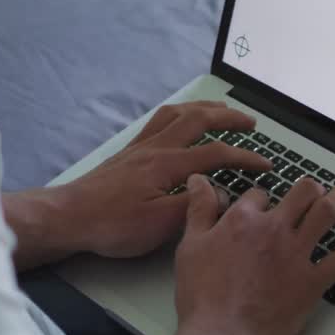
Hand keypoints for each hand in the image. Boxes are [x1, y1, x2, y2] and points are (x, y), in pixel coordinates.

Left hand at [9, 102, 272, 264]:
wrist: (68, 217)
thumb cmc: (111, 225)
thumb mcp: (157, 226)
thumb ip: (192, 207)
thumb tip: (220, 195)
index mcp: (166, 165)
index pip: (215, 153)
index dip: (245, 157)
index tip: (266, 164)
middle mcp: (155, 147)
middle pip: (198, 119)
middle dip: (228, 117)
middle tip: (251, 122)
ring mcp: (140, 147)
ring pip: (177, 114)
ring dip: (203, 109)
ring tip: (221, 111)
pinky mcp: (128, 152)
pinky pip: (159, 120)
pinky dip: (179, 114)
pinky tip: (181, 120)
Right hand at [173, 174, 334, 334]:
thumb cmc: (202, 296)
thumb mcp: (190, 246)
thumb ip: (199, 210)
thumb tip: (198, 181)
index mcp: (243, 220)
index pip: (259, 195)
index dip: (261, 199)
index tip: (261, 206)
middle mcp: (273, 230)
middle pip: (301, 193)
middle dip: (310, 188)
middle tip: (314, 190)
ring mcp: (296, 254)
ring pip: (326, 214)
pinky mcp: (312, 281)